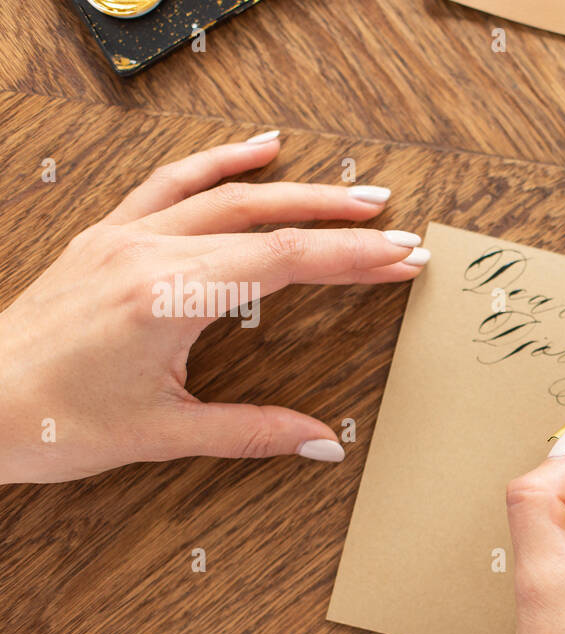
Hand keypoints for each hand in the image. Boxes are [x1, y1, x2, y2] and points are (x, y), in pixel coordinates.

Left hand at [0, 131, 428, 483]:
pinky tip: (258, 150)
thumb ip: (252, 432)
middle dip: (342, 225)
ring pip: (227, 196)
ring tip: (352, 192)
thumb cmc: (51, 421)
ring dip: (297, 191)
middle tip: (397, 228)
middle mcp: (147, 253)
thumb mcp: (163, 435)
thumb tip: (323, 441)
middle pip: (269, 222)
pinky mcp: (107, 237)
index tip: (401, 260)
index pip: (286, 262)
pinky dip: (220, 163)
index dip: (354, 260)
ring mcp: (124, 237)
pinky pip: (172, 183)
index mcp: (167, 297)